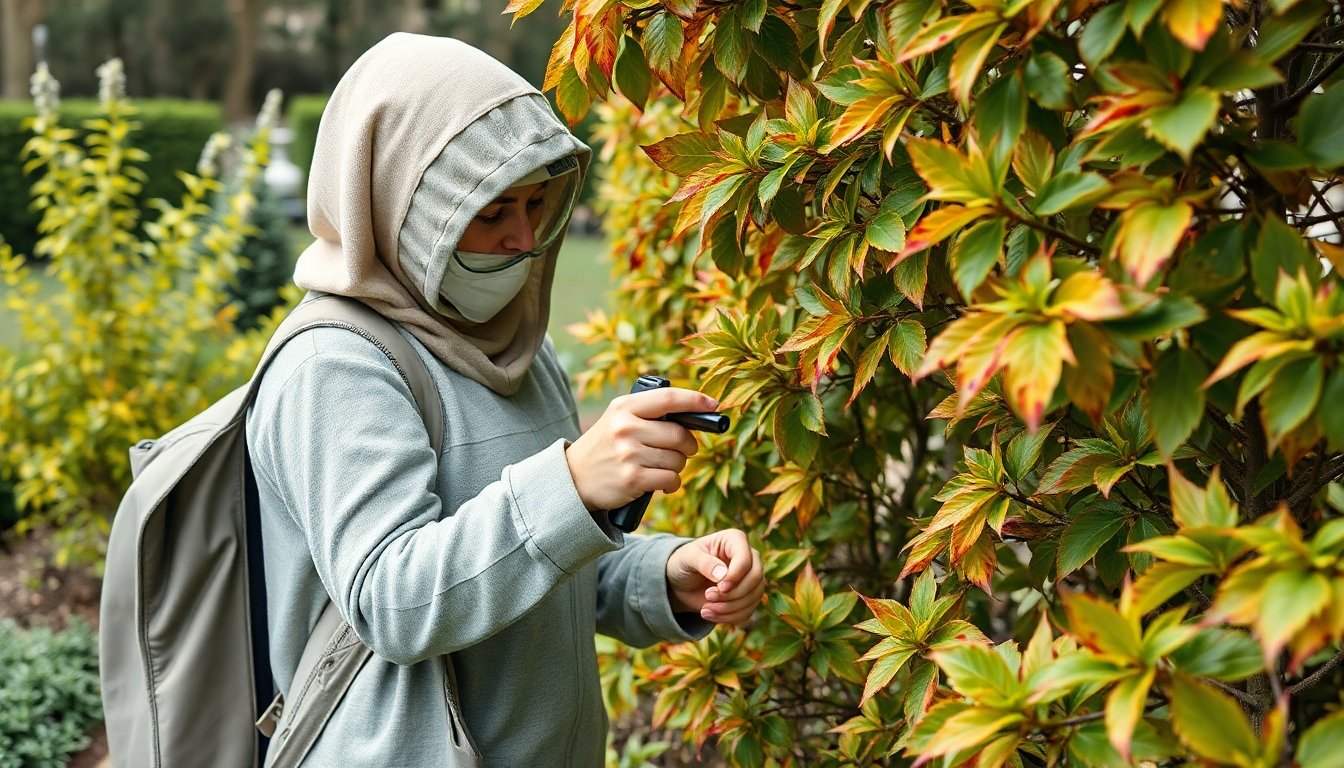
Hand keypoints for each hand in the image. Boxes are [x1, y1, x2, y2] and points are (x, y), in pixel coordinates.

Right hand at [565, 387, 716, 511]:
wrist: (574, 479)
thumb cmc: (606, 447)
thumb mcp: (617, 420)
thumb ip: (649, 413)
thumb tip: (694, 414)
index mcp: (624, 407)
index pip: (668, 398)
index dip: (695, 400)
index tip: (713, 404)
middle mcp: (625, 428)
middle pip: (679, 434)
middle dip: (689, 445)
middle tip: (684, 450)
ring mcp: (629, 454)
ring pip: (678, 459)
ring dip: (678, 466)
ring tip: (663, 467)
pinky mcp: (632, 479)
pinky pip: (671, 479)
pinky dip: (672, 483)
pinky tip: (662, 483)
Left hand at [666, 529, 763, 625]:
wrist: (681, 582)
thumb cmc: (684, 562)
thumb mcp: (688, 559)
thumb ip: (704, 562)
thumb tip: (722, 574)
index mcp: (735, 540)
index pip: (746, 558)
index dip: (736, 575)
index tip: (719, 587)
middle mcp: (748, 557)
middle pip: (756, 578)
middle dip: (733, 594)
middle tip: (708, 596)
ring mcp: (750, 578)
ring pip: (754, 597)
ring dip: (729, 608)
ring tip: (705, 609)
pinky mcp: (748, 597)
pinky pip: (748, 611)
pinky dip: (729, 617)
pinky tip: (709, 614)